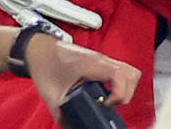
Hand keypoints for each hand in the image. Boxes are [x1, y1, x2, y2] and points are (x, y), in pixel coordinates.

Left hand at [25, 34, 139, 121]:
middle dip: (126, 94)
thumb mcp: (51, 96)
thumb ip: (63, 116)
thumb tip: (72, 128)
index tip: (106, 104)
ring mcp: (102, 59)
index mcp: (91, 65)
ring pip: (129, 71)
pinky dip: (120, 83)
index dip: (119, 94)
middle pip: (131, 73)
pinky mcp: (101, 61)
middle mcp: (101, 59)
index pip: (120, 75)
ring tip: (110, 100)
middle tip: (109, 104)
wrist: (39, 49)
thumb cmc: (45, 66)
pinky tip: (105, 93)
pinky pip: (121, 70)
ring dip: (126, 88)